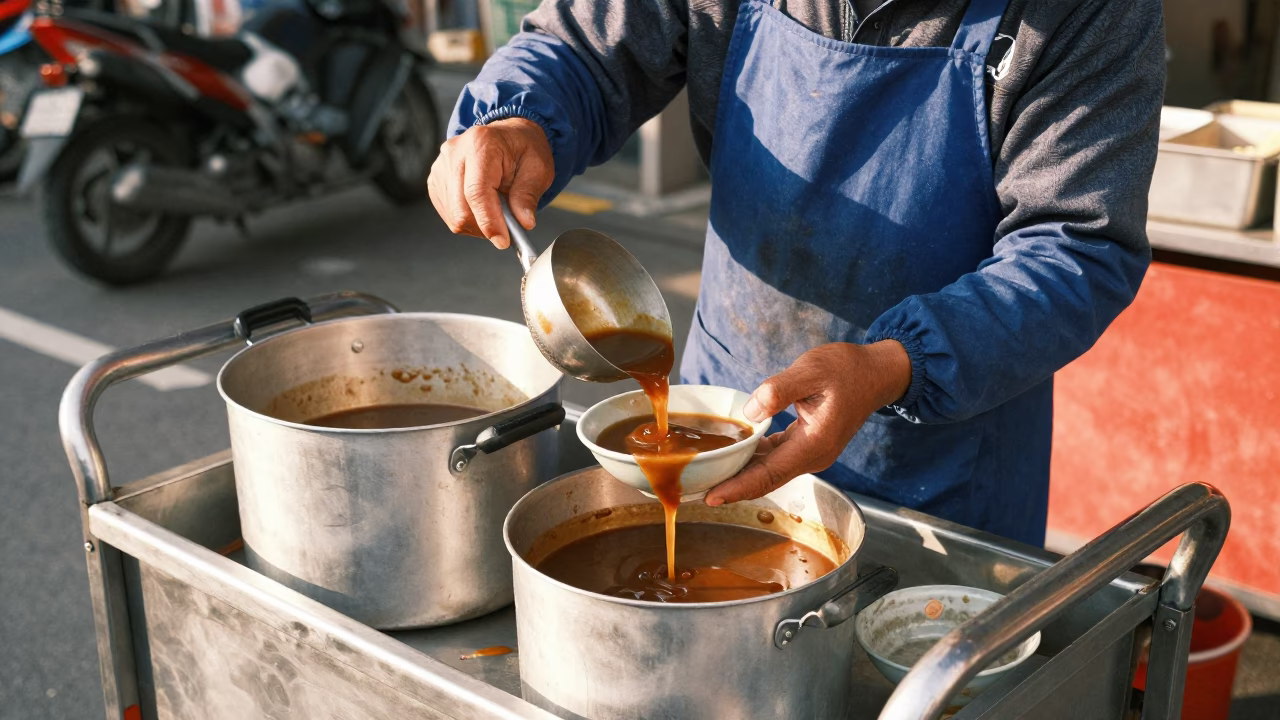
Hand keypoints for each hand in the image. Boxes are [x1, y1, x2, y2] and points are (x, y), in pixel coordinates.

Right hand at [427, 117, 553, 248]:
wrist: (507, 136)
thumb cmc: (522, 148)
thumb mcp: (538, 168)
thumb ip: (528, 195)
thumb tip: (523, 221)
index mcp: (481, 144)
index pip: (476, 192)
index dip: (489, 221)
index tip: (502, 240)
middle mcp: (455, 153)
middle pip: (460, 208)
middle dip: (484, 227)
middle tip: (506, 230)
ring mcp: (441, 167)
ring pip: (453, 215)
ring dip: (477, 225)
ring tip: (496, 212)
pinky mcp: (436, 180)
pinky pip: (448, 213)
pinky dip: (467, 220)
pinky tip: (482, 209)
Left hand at [705, 340, 911, 506]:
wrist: (876, 372)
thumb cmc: (846, 369)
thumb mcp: (811, 370)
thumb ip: (779, 391)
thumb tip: (751, 413)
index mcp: (814, 444)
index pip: (769, 474)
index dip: (739, 487)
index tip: (711, 496)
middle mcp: (813, 456)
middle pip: (766, 478)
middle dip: (733, 486)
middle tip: (696, 490)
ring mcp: (811, 452)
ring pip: (770, 470)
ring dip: (741, 474)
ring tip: (708, 475)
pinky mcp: (808, 443)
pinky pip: (776, 457)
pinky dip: (754, 459)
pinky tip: (734, 453)